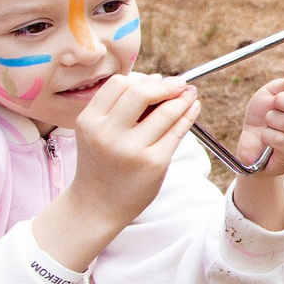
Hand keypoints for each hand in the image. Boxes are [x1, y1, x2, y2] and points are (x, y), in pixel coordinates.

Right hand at [70, 71, 199, 234]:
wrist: (97, 205)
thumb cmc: (101, 164)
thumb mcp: (97, 132)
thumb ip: (120, 108)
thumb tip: (158, 80)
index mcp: (90, 121)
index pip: (119, 84)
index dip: (142, 78)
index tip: (157, 80)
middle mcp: (108, 133)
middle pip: (141, 92)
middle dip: (165, 84)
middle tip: (179, 83)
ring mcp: (131, 149)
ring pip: (164, 111)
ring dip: (182, 98)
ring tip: (190, 93)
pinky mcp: (153, 163)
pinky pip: (176, 132)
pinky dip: (188, 115)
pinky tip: (193, 108)